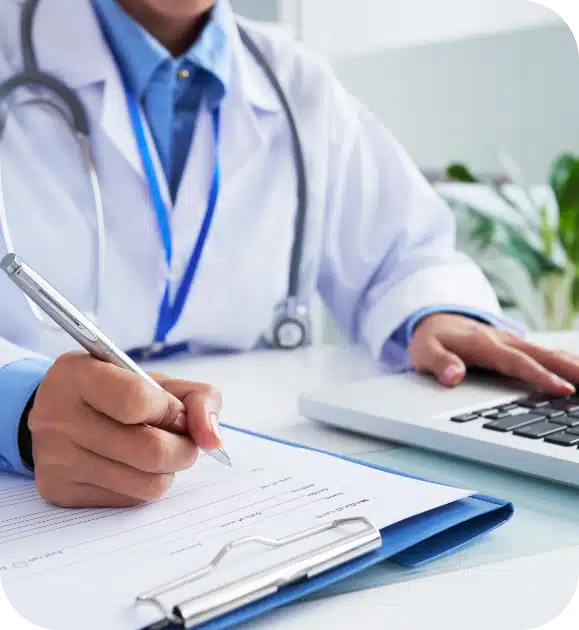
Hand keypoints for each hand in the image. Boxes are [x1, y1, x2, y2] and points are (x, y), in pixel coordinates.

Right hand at [28, 351, 221, 507]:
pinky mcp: (61, 492)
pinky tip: (132, 465)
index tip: (178, 413)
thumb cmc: (116, 391)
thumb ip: (196, 397)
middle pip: (151, 451)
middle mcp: (60, 418)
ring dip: (167, 469)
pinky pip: (130, 500)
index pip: (137, 400)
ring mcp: (57, 459)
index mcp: (79, 375)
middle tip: (183, 440)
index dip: (171, 411)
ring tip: (158, 450)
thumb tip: (212, 439)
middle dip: (184, 448)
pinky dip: (144, 483)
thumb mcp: (155, 379)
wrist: (57, 413)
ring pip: (148, 484)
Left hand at [409, 313, 578, 395]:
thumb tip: (453, 376)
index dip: (540, 376)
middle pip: (544, 355)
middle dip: (571, 369)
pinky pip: (547, 354)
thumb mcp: (424, 352)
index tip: (562, 390)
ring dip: (573, 365)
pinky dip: (566, 362)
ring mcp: (513, 342)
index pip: (517, 362)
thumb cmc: (430, 340)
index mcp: (483, 344)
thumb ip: (439, 363)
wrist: (434, 319)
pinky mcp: (518, 346)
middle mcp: (503, 340)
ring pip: (549, 353)